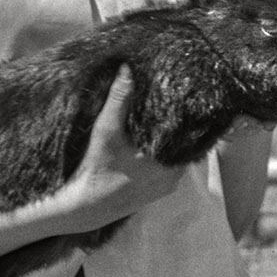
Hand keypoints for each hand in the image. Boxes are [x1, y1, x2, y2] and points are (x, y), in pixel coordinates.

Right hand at [46, 68, 178, 227]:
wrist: (85, 207)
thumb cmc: (97, 168)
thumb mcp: (106, 131)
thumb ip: (118, 100)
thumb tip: (127, 69)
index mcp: (168, 162)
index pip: (191, 134)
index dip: (189, 116)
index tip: (186, 98)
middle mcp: (174, 177)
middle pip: (187, 146)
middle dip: (181, 128)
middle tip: (176, 104)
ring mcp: (168, 187)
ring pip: (179, 158)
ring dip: (173, 143)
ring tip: (166, 119)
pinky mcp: (158, 193)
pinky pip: (171, 169)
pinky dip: (165, 156)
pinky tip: (154, 143)